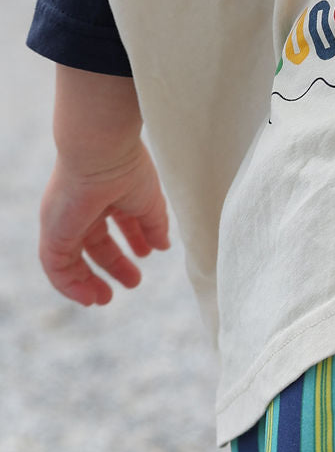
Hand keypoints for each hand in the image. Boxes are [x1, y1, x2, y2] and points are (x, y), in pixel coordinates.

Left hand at [39, 65, 170, 306]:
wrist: (102, 152)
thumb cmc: (126, 167)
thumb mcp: (148, 202)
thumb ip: (154, 225)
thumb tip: (163, 246)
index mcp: (102, 197)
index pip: (112, 226)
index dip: (128, 244)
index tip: (144, 258)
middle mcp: (79, 209)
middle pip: (93, 244)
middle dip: (112, 266)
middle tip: (132, 284)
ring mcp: (64, 221)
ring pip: (70, 260)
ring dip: (87, 282)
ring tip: (105, 299)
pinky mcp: (53, 233)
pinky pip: (55, 267)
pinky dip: (70, 286)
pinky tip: (88, 298)